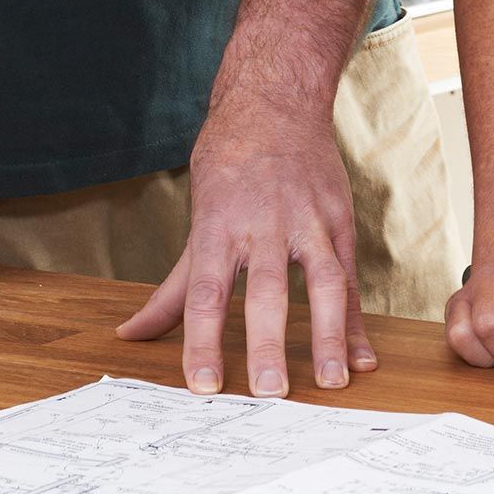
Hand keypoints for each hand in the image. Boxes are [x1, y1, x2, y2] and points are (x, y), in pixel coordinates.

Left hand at [114, 102, 375, 398]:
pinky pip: (350, 277)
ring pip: (324, 281)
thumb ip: (174, 286)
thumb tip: (130, 333)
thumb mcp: (198, 217)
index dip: (202, 340)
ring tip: (332, 381)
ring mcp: (308, 220)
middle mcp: (264, 224)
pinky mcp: (339, 218)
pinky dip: (357, 320)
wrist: (275, 100)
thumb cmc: (228, 162)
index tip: (203, 385)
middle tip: (269, 393)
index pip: (206, 291)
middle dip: (268, 342)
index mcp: (219, 225)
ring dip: (330, 335)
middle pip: (267, 291)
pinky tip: (362, 359)